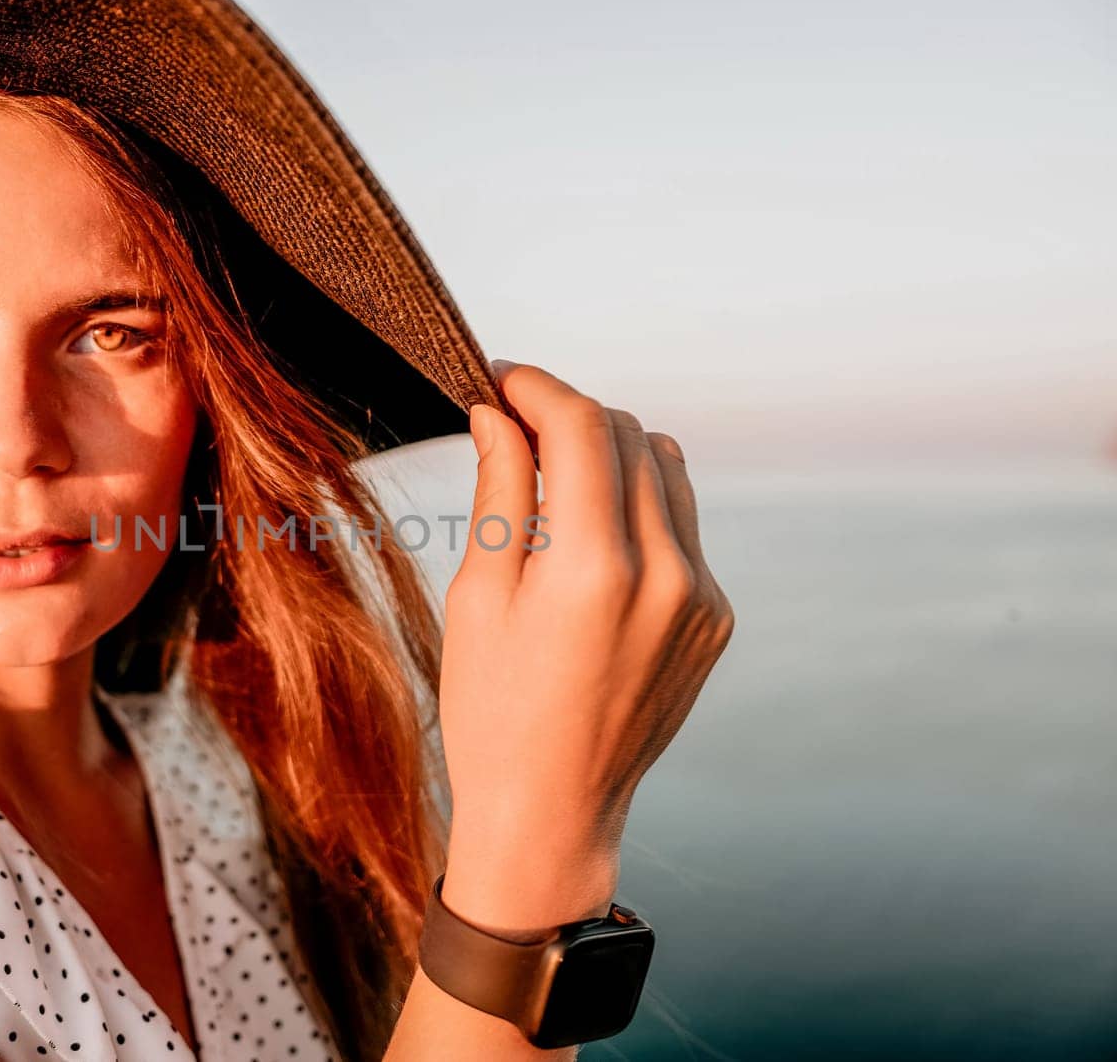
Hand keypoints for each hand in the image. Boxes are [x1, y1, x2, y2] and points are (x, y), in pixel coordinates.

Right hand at [436, 360, 733, 917]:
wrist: (551, 813)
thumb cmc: (492, 711)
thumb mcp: (478, 596)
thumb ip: (500, 491)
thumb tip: (497, 414)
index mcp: (594, 568)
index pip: (582, 426)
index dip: (536, 387)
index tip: (497, 380)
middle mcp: (665, 574)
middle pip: (629, 434)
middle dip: (568, 414)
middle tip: (512, 427)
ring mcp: (700, 597)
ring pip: (666, 468)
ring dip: (609, 451)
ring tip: (550, 478)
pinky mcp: (714, 617)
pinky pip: (681, 524)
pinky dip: (636, 505)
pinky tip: (588, 538)